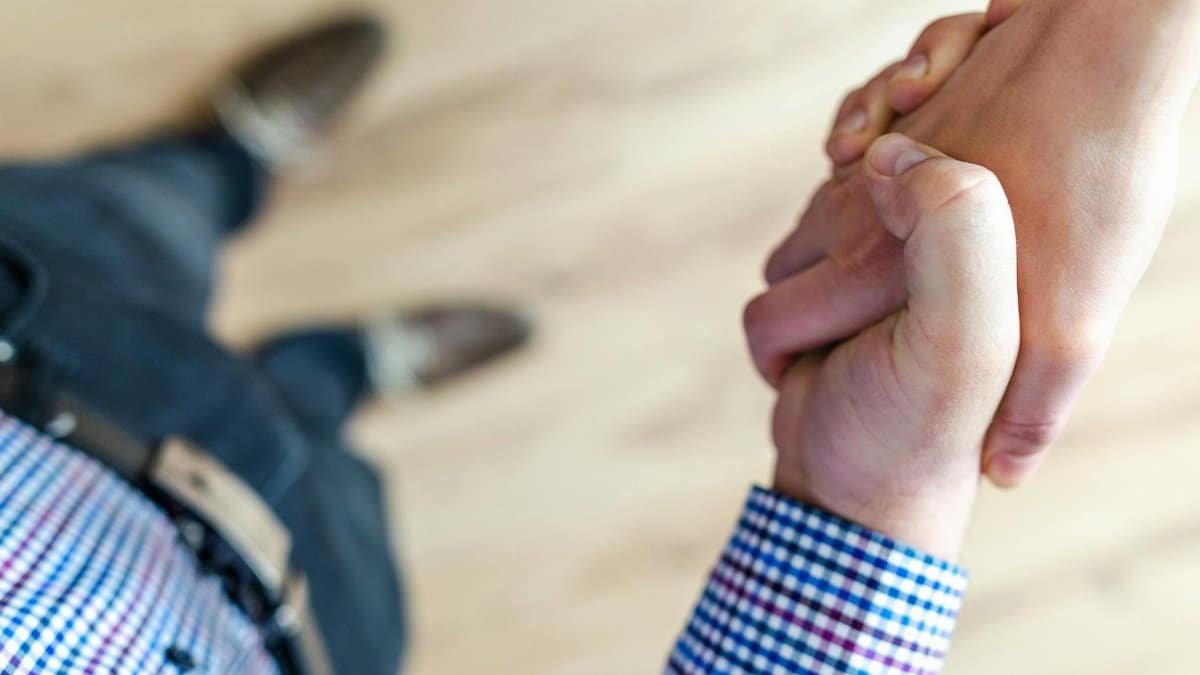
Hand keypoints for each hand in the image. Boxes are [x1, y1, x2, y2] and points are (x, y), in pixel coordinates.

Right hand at [749, 0, 1199, 486]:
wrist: (1099, 54)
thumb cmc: (1087, 194)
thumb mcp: (1067, 329)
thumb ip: (1032, 404)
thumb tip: (1008, 472)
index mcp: (872, 268)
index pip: (769, 322)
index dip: (779, 357)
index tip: (808, 373)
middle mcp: (857, 207)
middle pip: (784, 261)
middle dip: (801, 299)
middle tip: (857, 321)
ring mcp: (874, 152)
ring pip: (816, 205)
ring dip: (832, 229)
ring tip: (890, 255)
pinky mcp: (902, 110)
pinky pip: (848, 142)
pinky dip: (856, 158)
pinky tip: (898, 169)